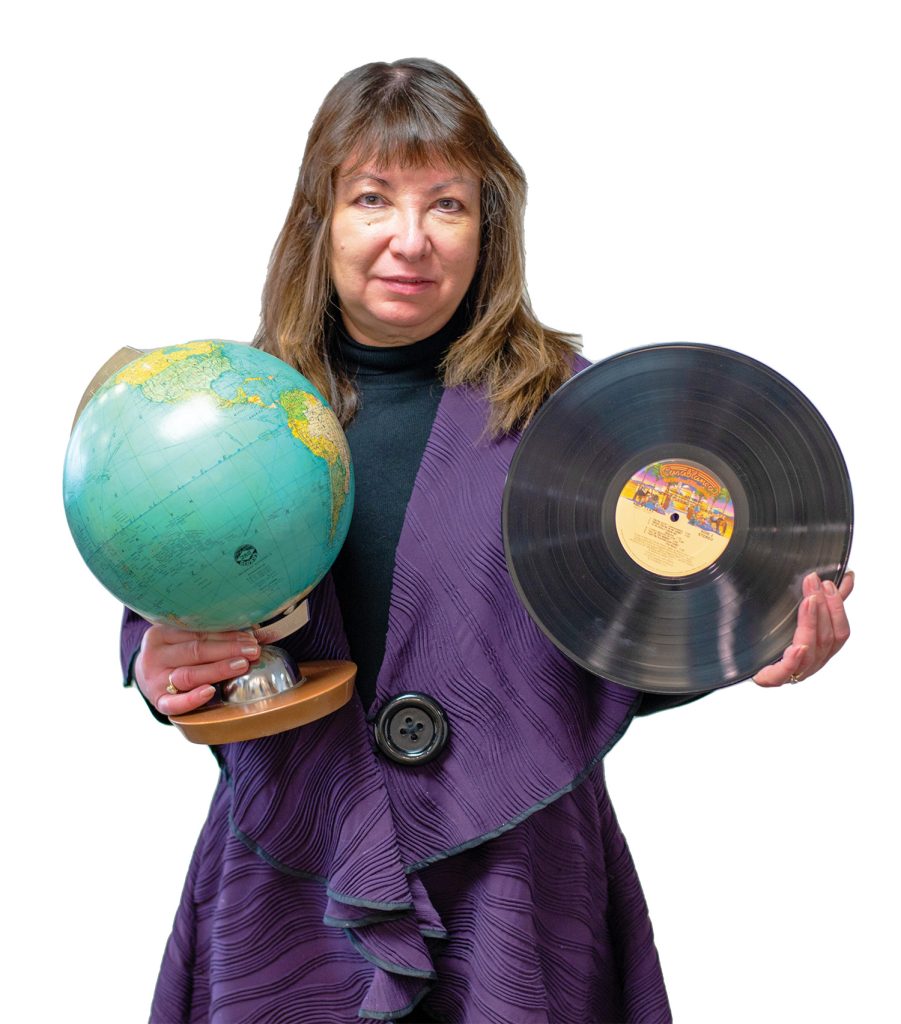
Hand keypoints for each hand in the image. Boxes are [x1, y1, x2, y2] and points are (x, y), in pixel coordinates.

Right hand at [135, 625, 260, 715]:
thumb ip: (210, 635)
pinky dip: (192, 699)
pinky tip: (210, 692)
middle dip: (228, 650)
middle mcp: (154, 656)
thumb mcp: (183, 638)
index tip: (250, 637)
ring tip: (242, 666)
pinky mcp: (157, 702)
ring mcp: (154, 680)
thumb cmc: (175, 654)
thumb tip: (253, 634)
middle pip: (195, 651)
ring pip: (189, 674)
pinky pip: (174, 704)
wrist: (146, 676)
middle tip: (253, 651)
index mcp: (160, 634)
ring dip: (218, 670)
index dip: (226, 635)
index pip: (197, 633)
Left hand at [753, 571, 853, 686]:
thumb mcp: (798, 612)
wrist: (740, 657)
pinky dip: (794, 658)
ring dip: (811, 622)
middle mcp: (810, 663)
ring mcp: (793, 672)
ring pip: (810, 650)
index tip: (830, 583)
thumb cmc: (772, 635)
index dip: (837, 608)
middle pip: (825, 639)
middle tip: (814, 582)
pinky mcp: (772, 678)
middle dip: (822, 608)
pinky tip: (799, 647)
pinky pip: (786, 671)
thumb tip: (846, 578)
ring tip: (808, 600)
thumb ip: (822, 600)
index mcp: (821, 650)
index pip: (839, 633)